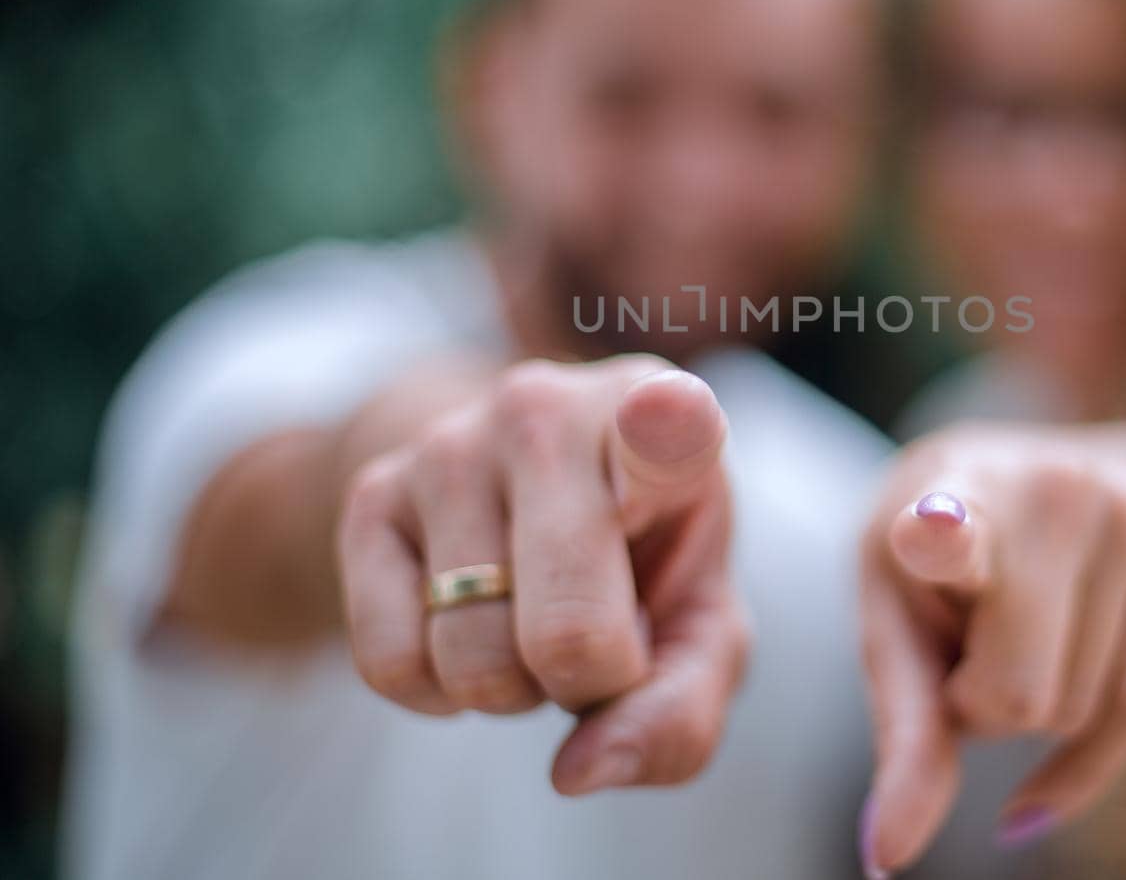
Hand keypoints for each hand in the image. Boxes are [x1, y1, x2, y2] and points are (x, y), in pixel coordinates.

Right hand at [337, 354, 749, 795]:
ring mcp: (449, 445)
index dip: (666, 428)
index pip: (667, 421)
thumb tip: (578, 770)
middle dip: (590, 684)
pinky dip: (438, 693)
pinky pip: (391, 665)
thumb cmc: (640, 558)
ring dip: (513, 688)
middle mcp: (549, 411)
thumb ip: (682, 708)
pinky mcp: (372, 495)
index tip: (669, 414)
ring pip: (475, 660)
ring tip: (532, 618)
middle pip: (570, 632)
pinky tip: (469, 627)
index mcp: (659, 419)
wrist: (518, 486)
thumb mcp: (698, 626)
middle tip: (601, 641)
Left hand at [857, 424, 1125, 875]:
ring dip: (1036, 704)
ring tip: (1019, 627)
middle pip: (1017, 698)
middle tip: (968, 641)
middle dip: (983, 706)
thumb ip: (902, 733)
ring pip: (1074, 711)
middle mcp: (1044, 489)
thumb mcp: (900, 626)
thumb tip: (887, 855)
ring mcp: (1124, 511)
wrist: (1050, 488)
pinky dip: (1085, 752)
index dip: (942, 541)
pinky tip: (1045, 740)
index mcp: (942, 492)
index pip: (947, 531)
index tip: (928, 534)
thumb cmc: (945, 570)